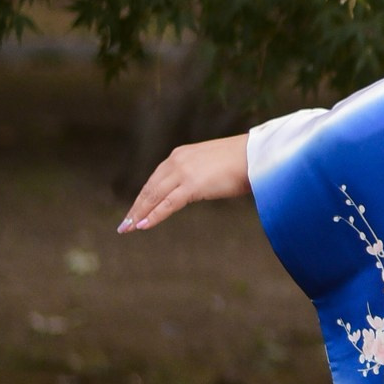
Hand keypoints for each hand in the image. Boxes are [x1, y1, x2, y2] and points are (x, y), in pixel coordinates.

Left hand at [119, 133, 251, 230]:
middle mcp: (177, 161)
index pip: (155, 179)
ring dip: (139, 214)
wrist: (258, 155)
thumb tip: (198, 188)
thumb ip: (200, 175)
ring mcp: (183, 172)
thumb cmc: (243, 161)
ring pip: (154, 197)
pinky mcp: (192, 185)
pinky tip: (143, 226)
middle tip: (125, 224)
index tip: (135, 210)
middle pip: (149, 188)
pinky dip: (154, 216)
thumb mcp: (213, 165)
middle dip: (136, 208)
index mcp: (181, 155)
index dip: (143, 197)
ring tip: (129, 228)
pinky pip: (167, 204)